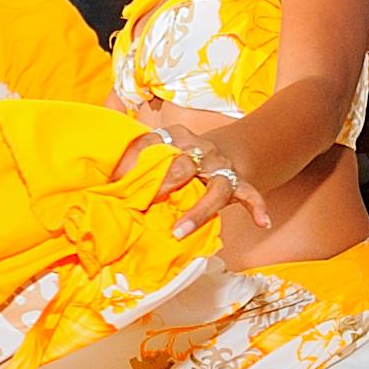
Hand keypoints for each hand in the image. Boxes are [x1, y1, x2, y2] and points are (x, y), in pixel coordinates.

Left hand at [112, 121, 272, 239]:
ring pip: (217, 185)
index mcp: (176, 137)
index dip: (134, 159)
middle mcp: (200, 149)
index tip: (117, 180)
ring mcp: (222, 166)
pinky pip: (251, 194)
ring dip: (199, 210)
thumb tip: (104, 182)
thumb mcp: (161, 150)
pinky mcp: (239, 181)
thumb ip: (138, 161)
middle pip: (184, 164)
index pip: (152, 142)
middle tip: (147, 204)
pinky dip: (257, 207)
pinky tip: (263, 222)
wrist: (225, 150)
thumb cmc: (182, 157)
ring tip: (180, 231)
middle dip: (166, 184)